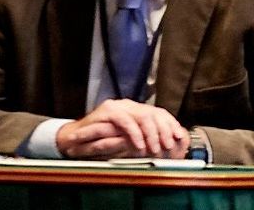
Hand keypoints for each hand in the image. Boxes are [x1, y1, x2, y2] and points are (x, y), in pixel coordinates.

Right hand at [56, 99, 188, 158]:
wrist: (73, 140)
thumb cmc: (101, 142)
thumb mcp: (128, 143)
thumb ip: (145, 140)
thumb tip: (169, 143)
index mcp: (137, 111)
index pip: (160, 114)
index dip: (171, 125)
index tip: (179, 138)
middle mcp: (130, 105)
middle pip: (155, 113)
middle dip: (164, 131)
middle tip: (169, 146)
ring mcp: (119, 106)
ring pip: (142, 115)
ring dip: (151, 134)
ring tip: (154, 148)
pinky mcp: (107, 111)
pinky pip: (124, 120)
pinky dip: (133, 133)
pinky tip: (138, 145)